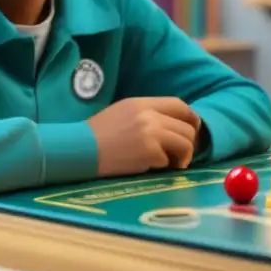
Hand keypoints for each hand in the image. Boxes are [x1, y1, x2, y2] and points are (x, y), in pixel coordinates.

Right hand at [87, 97, 201, 176]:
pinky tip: (155, 168)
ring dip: (183, 156)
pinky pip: (169, 160)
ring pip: (185, 143)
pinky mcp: (149, 152)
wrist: (78, 150)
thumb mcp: (124, 112)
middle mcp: (150, 115)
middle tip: (182, 153)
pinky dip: (165, 166)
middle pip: (187, 126)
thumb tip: (172, 125)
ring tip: (174, 163)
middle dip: (189, 141)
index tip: (192, 129)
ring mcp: (151, 133)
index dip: (191, 118)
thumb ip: (148, 114)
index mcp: (143, 103)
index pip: (180, 105)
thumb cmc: (97, 133)